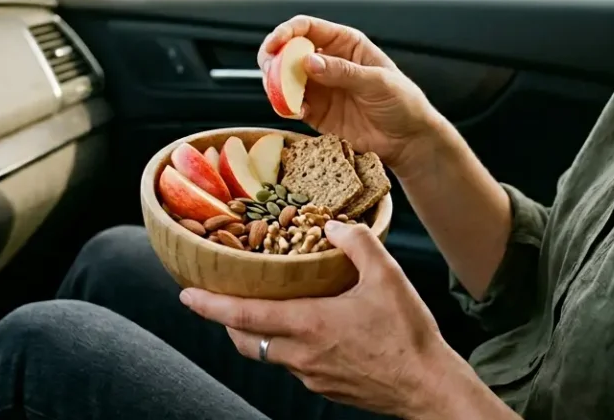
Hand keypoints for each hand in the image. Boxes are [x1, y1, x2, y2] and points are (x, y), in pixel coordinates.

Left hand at [180, 221, 479, 417]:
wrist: (428, 387)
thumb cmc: (408, 334)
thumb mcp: (387, 276)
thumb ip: (356, 243)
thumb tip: (332, 225)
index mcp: (309, 324)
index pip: (244, 316)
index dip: (210, 305)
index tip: (186, 295)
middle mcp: (302, 355)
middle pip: (245, 341)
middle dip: (225, 322)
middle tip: (217, 301)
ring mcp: (312, 376)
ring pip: (269, 354)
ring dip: (257, 334)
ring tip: (262, 310)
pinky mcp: (326, 387)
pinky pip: (294, 366)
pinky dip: (288, 347)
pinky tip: (307, 331)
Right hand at [258, 15, 436, 172]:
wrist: (408, 140)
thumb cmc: (402, 102)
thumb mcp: (377, 82)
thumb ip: (343, 71)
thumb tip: (309, 61)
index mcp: (344, 43)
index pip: (307, 28)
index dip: (286, 32)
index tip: (275, 45)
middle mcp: (327, 61)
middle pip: (287, 51)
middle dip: (273, 58)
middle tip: (270, 71)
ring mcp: (319, 87)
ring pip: (283, 78)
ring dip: (275, 84)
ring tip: (282, 94)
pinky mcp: (315, 112)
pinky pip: (290, 105)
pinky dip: (286, 107)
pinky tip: (297, 111)